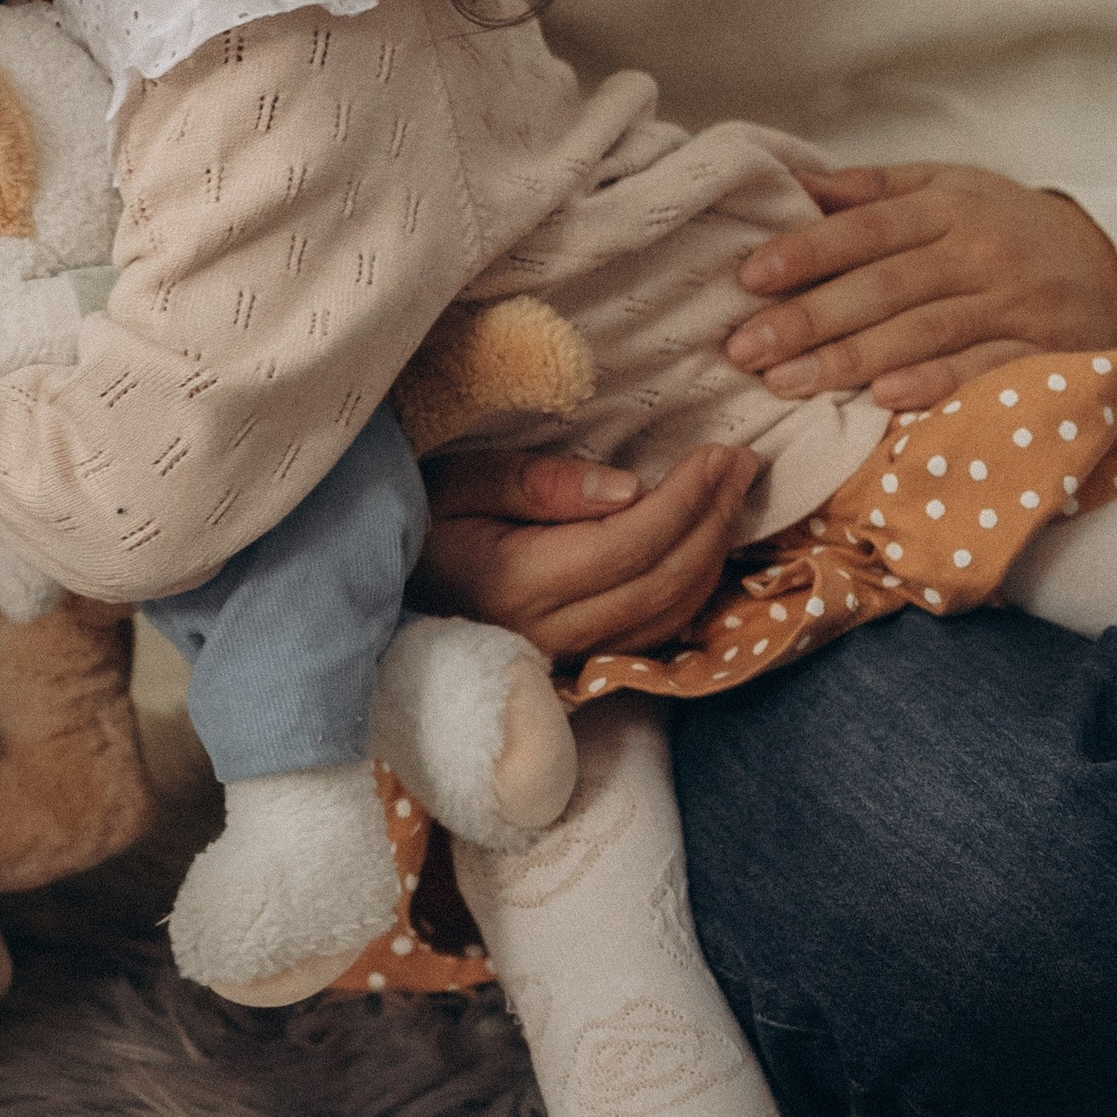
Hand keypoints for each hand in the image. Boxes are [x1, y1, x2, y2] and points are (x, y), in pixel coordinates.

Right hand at [419, 445, 758, 667]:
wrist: (374, 593)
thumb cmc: (413, 522)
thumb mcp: (456, 483)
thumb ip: (537, 484)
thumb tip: (628, 489)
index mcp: (518, 581)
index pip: (631, 542)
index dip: (686, 499)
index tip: (718, 452)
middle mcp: (549, 631)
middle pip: (663, 582)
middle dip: (713, 520)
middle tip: (742, 464)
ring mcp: (563, 656)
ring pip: (667, 616)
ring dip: (712, 555)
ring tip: (733, 496)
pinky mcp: (571, 664)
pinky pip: (650, 634)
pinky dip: (690, 591)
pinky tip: (703, 547)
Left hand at [723, 164, 1116, 415]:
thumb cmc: (1011, 226)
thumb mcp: (950, 187)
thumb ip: (873, 189)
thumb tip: (793, 185)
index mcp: (948, 206)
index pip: (867, 228)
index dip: (807, 251)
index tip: (749, 277)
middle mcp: (979, 251)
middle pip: (885, 285)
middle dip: (809, 319)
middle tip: (745, 348)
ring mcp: (1013, 304)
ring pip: (923, 331)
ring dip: (851, 360)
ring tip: (786, 383)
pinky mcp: (1044, 352)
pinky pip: (985, 369)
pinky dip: (938, 383)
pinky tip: (886, 400)